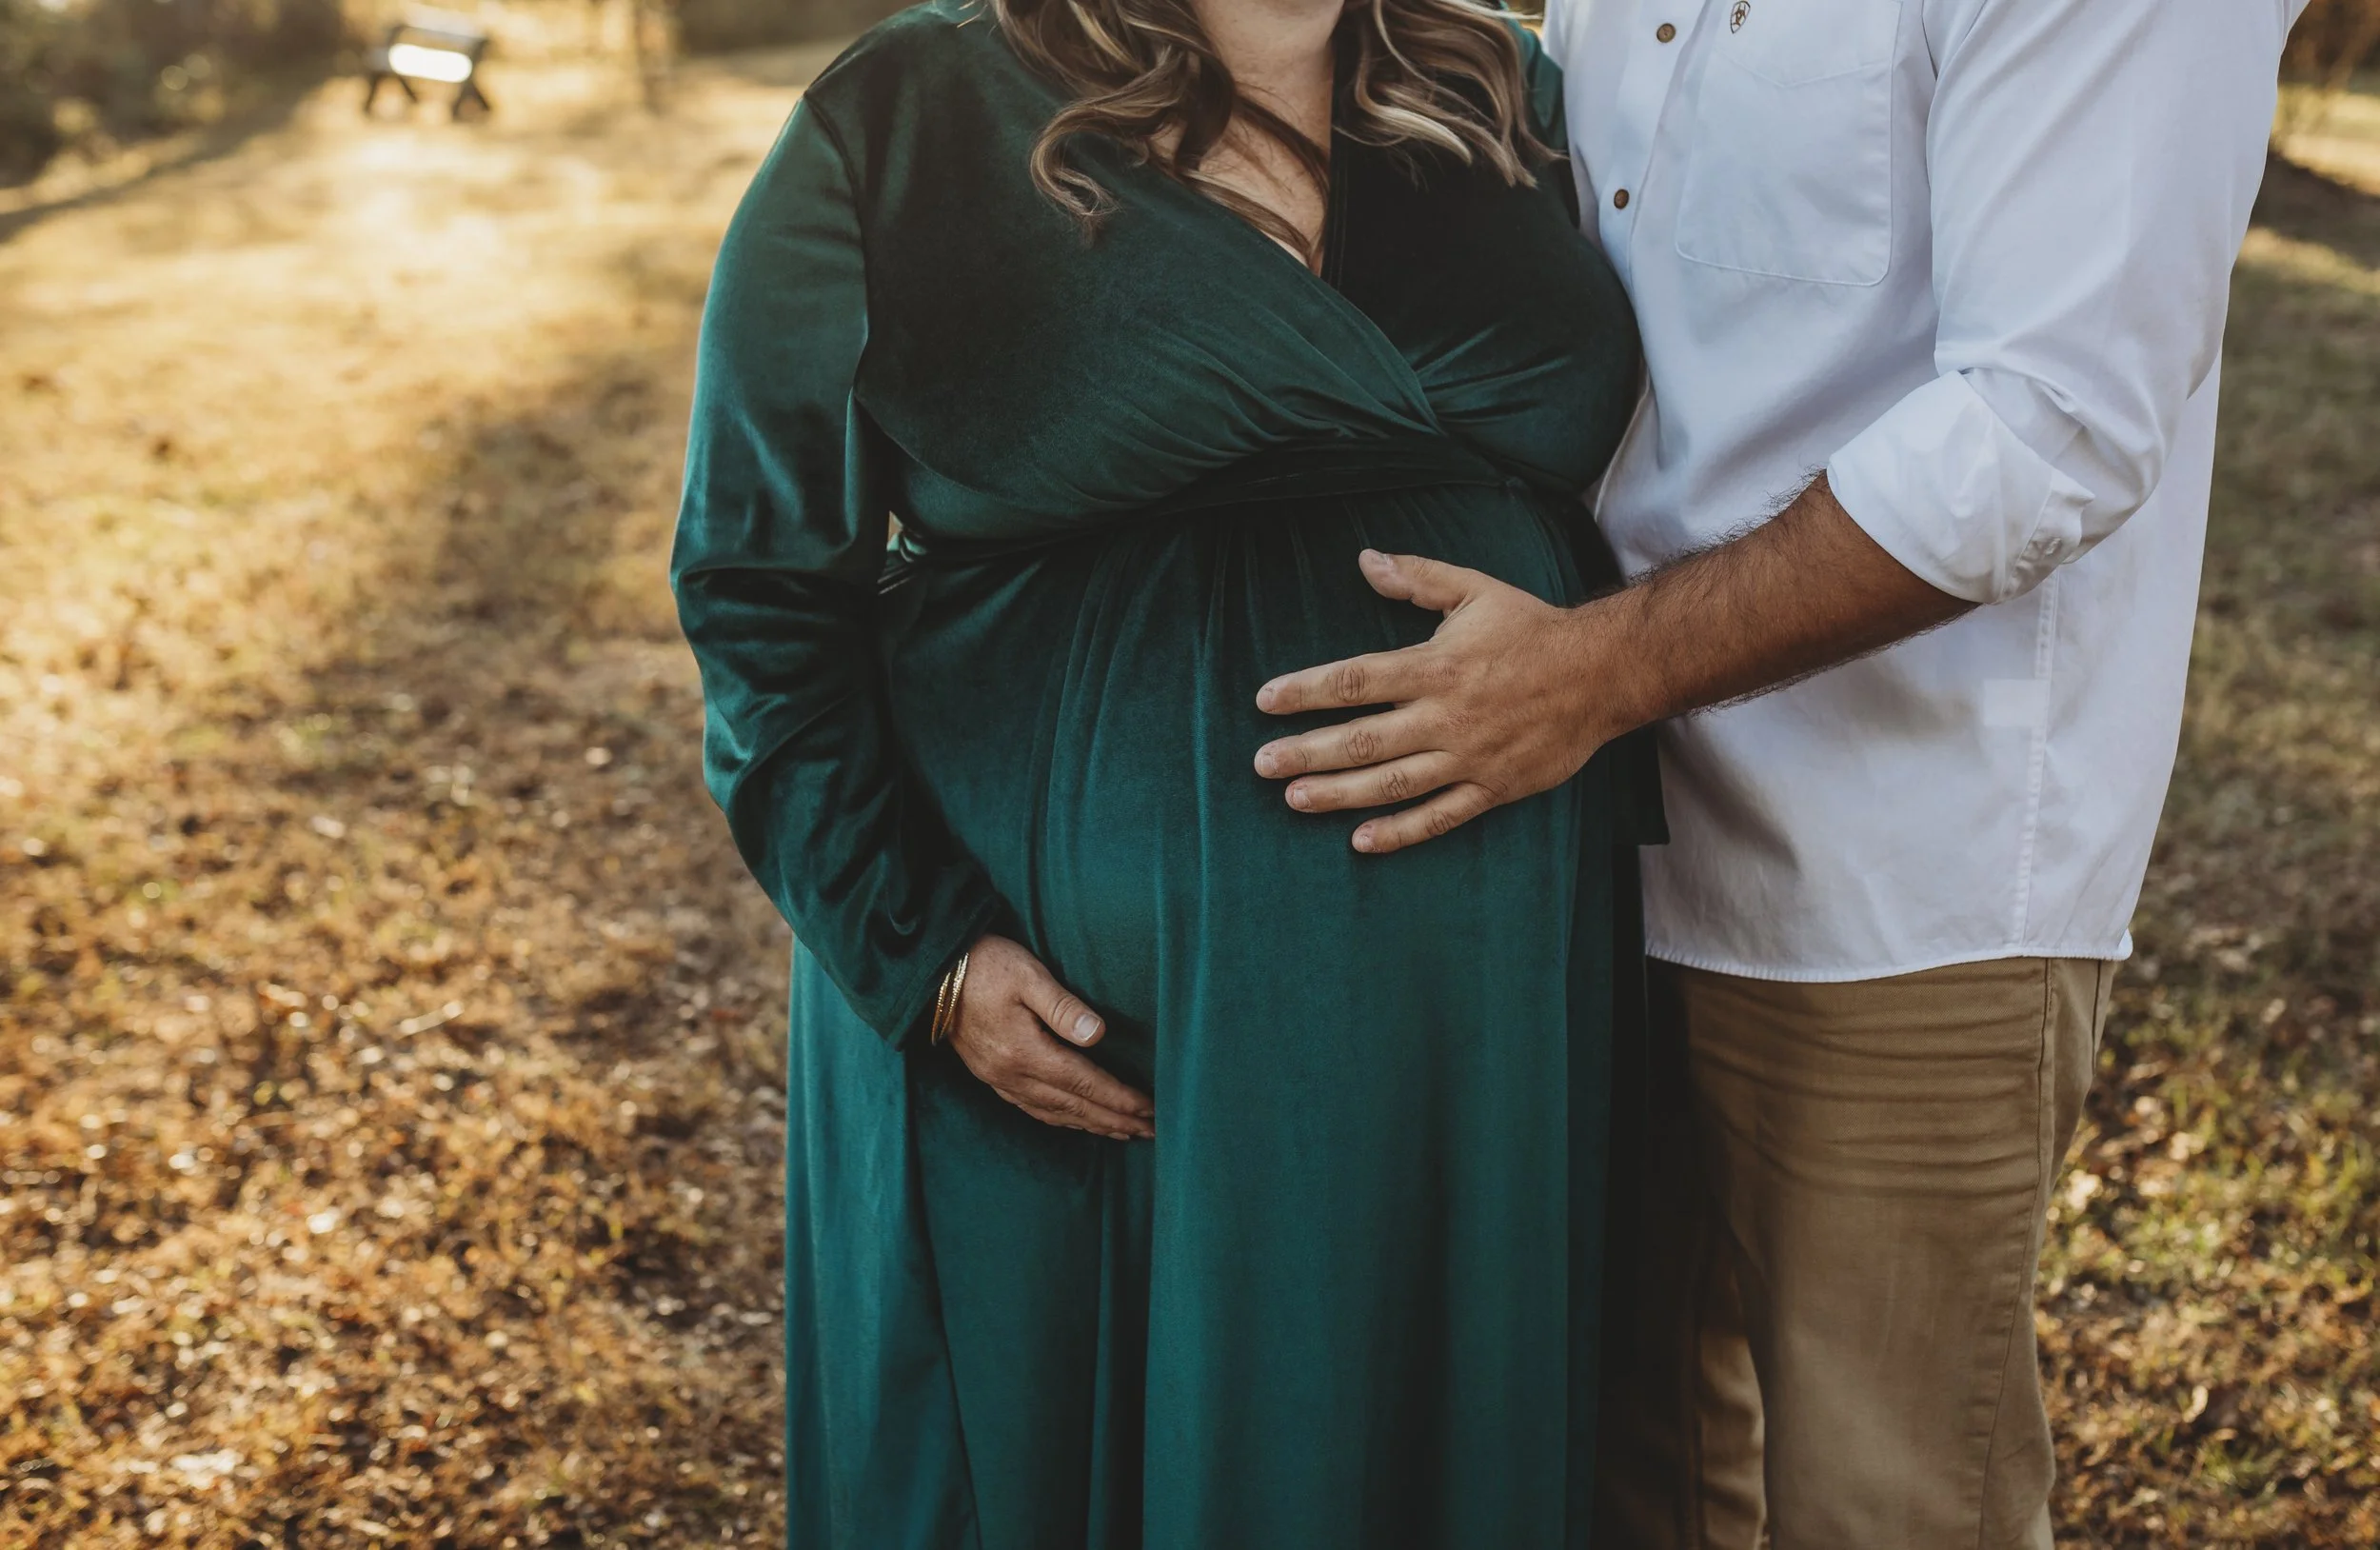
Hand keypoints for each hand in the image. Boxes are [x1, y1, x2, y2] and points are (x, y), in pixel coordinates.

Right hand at [944, 935, 1154, 1140]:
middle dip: (1114, 1120)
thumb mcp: (1027, 975)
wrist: (933, 974)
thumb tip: (1097, 1033)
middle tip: (1151, 1131)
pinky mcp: (992, 1077)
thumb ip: (1062, 1006)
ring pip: (1055, 1113)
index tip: (1149, 1109)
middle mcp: (1012, 1075)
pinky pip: (1034, 1109)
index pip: (1083, 1082)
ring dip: (1092, 1125)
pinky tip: (1077, 1121)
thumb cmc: (985, 965)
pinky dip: (1062, 1120)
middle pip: (1074, 1106)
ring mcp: (1000, 1080)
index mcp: (1024, 1051)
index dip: (1119, 1099)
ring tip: (1124, 1133)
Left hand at [1252, 549, 1623, 854]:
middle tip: (1262, 764)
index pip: (1356, 680)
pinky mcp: (1492, 787)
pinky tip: (1362, 842)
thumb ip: (1417, 577)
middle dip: (1307, 752)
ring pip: (1392, 783)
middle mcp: (1445, 715)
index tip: (1266, 700)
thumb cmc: (1533, 629)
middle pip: (1362, 739)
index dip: (1306, 691)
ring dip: (1340, 794)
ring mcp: (1468, 756)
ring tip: (1295, 800)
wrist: (1603, 673)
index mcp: (1436, 666)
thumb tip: (1365, 559)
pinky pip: (1440, 816)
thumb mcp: (1475, 589)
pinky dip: (1400, 832)